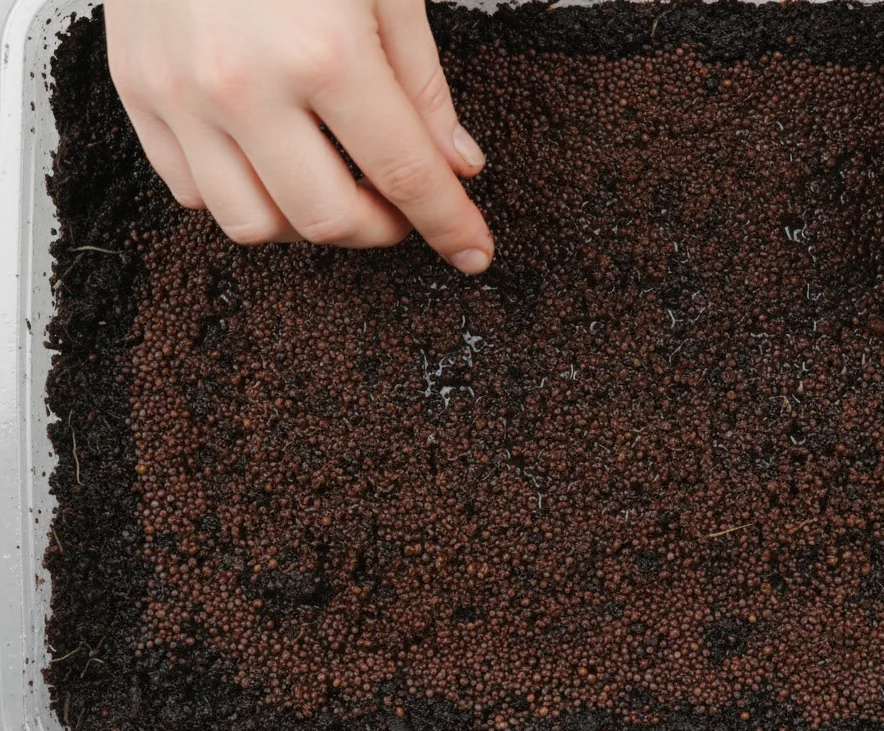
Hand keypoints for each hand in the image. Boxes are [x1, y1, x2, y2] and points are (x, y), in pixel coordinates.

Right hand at [106, 0, 493, 273]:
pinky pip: (191, 191)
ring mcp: (181, 93)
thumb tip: (455, 162)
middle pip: (328, 219)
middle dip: (382, 229)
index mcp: (325, 52)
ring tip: (336, 185)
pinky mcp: (137, 91)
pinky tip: (274, 161)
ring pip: (253, 224)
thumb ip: (422, 85)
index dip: (449, 224)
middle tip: (402, 205)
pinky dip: (243, 195)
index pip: (406, 175)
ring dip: (308, 222)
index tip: (472, 250)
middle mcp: (245, 85)